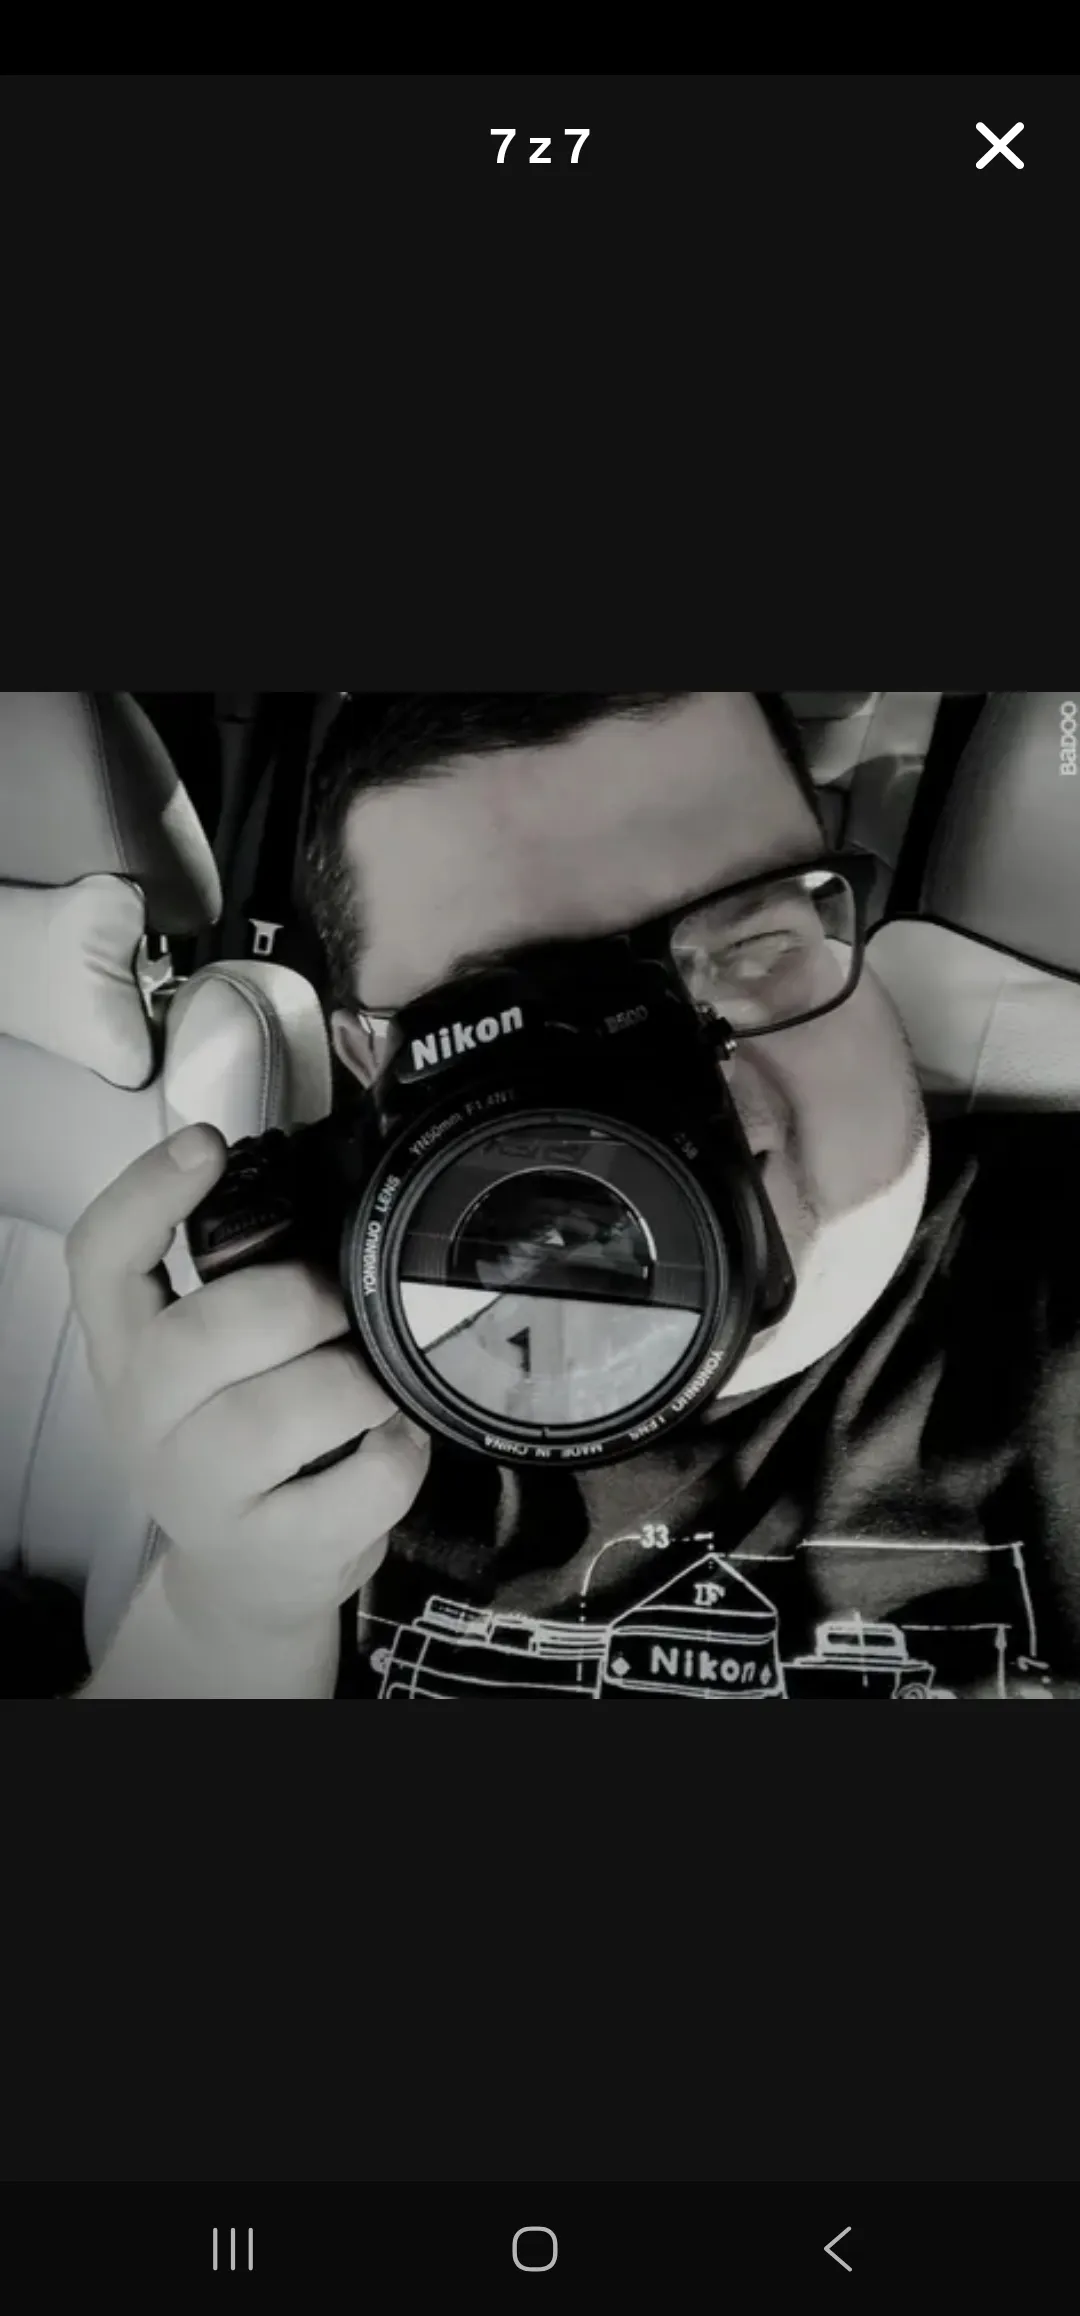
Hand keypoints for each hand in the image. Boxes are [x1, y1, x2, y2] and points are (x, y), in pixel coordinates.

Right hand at [66, 1124, 430, 1634]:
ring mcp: (202, 1490)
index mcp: (128, 1348)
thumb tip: (327, 1182)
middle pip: (203, 1333)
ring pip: (280, 1413)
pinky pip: (359, 1484)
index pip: (100, 1259)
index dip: (146, 1194)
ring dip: (356, 1381)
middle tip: (342, 1306)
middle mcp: (145, 1417)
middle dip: (298, 1301)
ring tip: (377, 1381)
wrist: (248, 1577)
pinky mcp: (273, 1548)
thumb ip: (241, 1282)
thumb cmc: (246, 1441)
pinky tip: (393, 1440)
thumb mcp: (213, 1363)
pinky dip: (398, 1452)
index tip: (208, 1146)